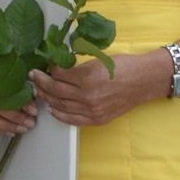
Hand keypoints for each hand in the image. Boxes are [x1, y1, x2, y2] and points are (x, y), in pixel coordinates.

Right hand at [0, 44, 35, 137]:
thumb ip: (15, 80)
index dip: (20, 102)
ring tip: (20, 129)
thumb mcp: (1, 65)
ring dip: (6, 127)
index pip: (4, 90)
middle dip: (15, 118)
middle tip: (29, 122)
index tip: (33, 110)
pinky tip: (7, 130)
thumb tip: (33, 96)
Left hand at [28, 50, 168, 127]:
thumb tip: (58, 67)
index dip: (48, 71)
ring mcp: (92, 110)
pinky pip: (73, 119)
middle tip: (34, 77)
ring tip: (40, 92)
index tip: (42, 67)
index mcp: (87, 77)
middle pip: (56, 91)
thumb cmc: (124, 66)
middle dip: (42, 83)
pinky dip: (60, 115)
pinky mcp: (98, 120)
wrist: (145, 81)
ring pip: (61, 106)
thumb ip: (77, 66)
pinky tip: (53, 109)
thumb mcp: (98, 60)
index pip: (58, 76)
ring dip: (48, 98)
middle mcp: (88, 96)